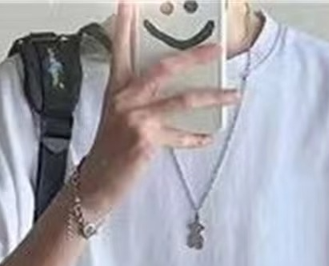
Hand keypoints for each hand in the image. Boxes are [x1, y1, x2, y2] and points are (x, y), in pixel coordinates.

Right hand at [77, 1, 240, 216]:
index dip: (124, 23)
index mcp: (116, 89)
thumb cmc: (110, 152)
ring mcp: (135, 118)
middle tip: (217, 48)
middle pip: (165, 67)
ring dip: (212, 97)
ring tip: (233, 95)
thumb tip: (174, 89)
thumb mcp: (118, 118)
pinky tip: (208, 136)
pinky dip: (196, 137)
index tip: (130, 0)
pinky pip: (180, 135)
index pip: (121, 48)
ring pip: (181, 100)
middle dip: (195, 55)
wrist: (95, 184)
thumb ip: (139, 99)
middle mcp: (124, 98)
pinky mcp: (144, 139)